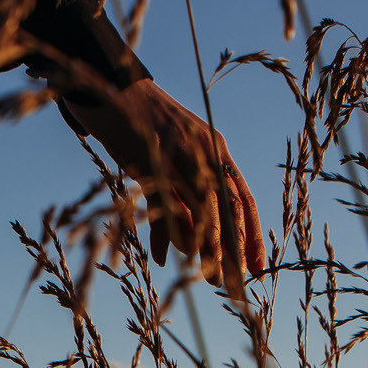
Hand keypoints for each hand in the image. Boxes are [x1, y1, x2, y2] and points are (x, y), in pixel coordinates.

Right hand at [58, 78, 263, 289]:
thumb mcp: (170, 161)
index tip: (255, 269)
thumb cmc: (141, 128)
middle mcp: (204, 151)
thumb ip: (181, 200)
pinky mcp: (152, 154)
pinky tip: (161, 257)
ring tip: (208, 277)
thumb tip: (188, 248)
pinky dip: (163, 231)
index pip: (243, 199)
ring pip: (204, 205)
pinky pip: (165, 199)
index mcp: (215, 150)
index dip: (252, 236)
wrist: (112, 84)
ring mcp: (179, 151)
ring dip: (209, 245)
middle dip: (236, 248)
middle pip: (231, 206)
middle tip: (236, 283)